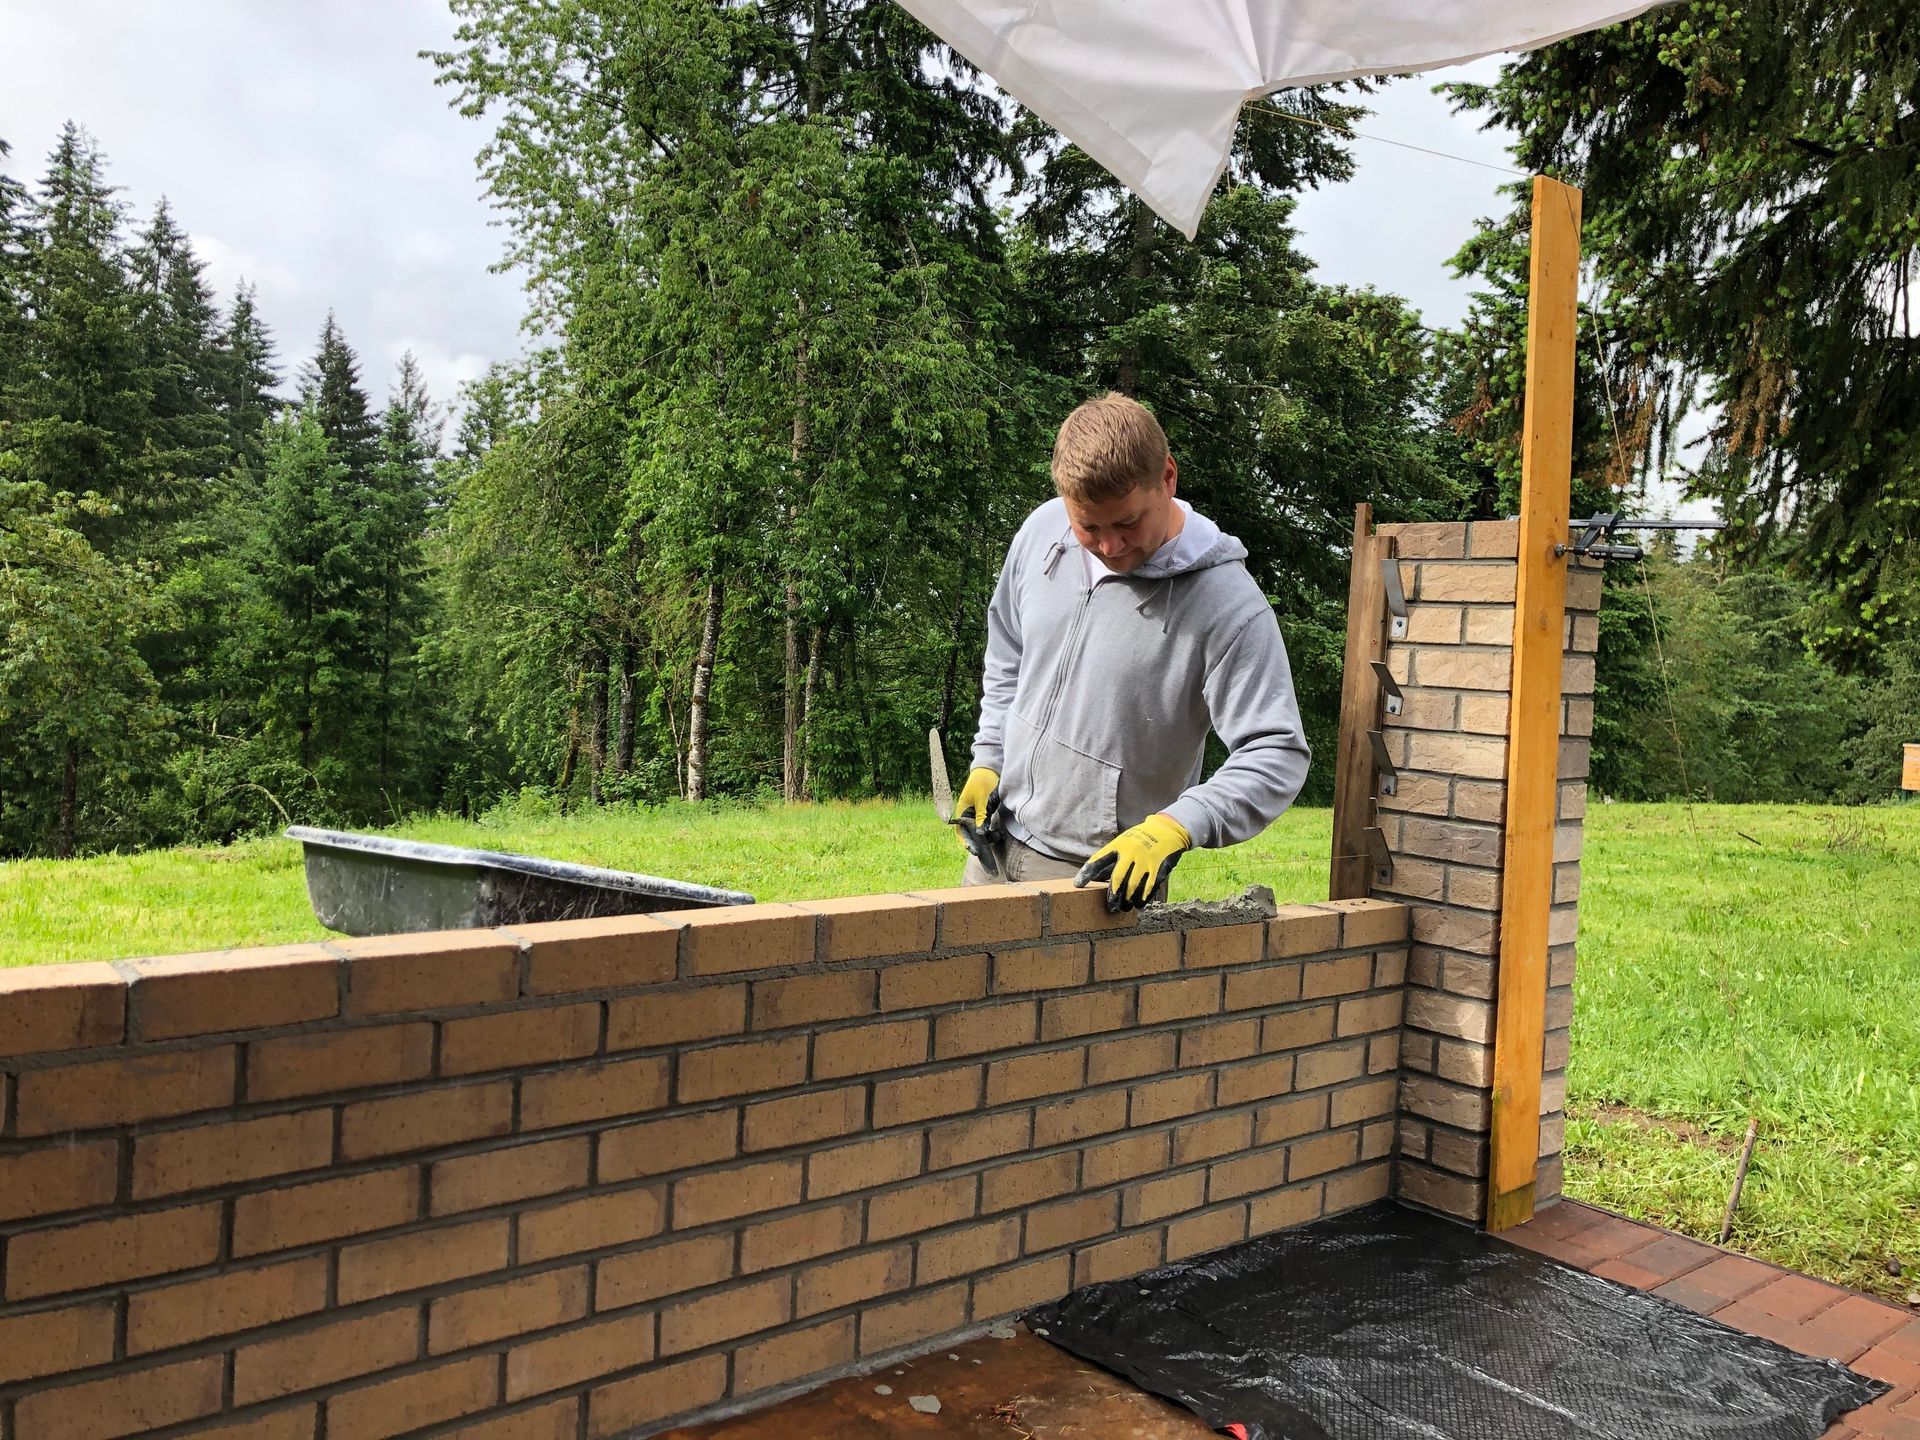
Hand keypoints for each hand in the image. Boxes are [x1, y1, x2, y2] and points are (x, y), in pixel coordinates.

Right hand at [953, 767, 999, 846]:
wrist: (990, 770)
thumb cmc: (983, 782)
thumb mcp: (983, 799)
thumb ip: (981, 816)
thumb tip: (980, 833)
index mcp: (963, 812)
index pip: (961, 832)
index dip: (967, 842)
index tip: (975, 851)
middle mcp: (968, 815)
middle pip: (971, 835)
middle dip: (980, 843)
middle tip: (988, 852)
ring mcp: (977, 815)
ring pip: (981, 832)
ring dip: (988, 837)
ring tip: (999, 836)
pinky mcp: (985, 814)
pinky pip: (987, 827)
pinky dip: (993, 831)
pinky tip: (1001, 833)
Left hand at [1076, 813, 1190, 911]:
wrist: (1166, 829)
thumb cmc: (1139, 838)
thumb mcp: (1123, 842)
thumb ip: (1110, 858)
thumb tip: (1095, 877)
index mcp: (1119, 846)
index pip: (1098, 861)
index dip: (1086, 873)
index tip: (1078, 885)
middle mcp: (1131, 853)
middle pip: (1117, 879)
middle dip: (1112, 896)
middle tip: (1109, 907)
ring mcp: (1145, 861)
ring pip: (1133, 887)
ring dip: (1127, 900)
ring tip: (1124, 907)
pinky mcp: (1158, 868)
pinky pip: (1149, 888)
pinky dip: (1143, 898)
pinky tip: (1139, 904)